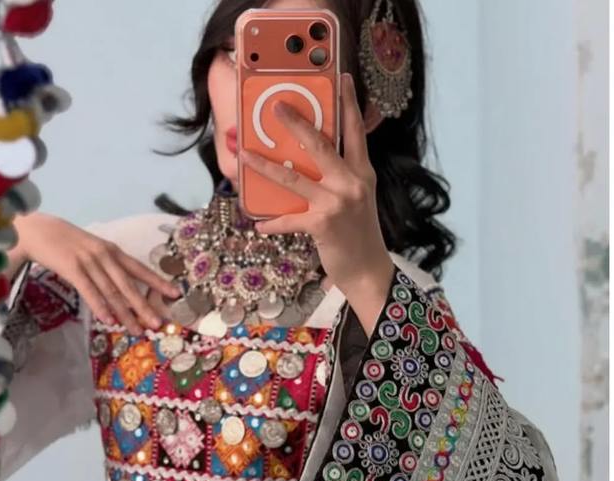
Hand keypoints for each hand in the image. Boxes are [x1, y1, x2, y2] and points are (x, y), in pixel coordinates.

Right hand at [12, 213, 180, 333]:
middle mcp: (105, 255)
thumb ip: (107, 266)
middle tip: (158, 323)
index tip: (175, 294)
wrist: (38, 229)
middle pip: (129, 285)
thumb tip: (123, 290)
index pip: (139, 269)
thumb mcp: (93, 249)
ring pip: (111, 291)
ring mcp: (89, 261)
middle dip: (144, 306)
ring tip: (136, 329)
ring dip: (125, 313)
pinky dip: (100, 306)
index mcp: (112, 251)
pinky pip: (89, 290)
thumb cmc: (67, 243)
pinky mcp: (72, 268)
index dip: (157, 282)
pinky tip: (108, 320)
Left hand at [238, 72, 394, 332]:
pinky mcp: (321, 223)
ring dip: (265, 167)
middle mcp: (351, 182)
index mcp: (361, 171)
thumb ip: (342, 176)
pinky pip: (289, 219)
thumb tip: (311, 159)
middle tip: (277, 105)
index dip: (348, 104)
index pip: (354, 132)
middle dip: (296, 123)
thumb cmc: (359, 232)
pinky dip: (272, 223)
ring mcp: (336, 202)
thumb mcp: (358, 197)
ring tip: (244, 155)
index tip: (343, 78)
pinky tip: (259, 224)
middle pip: (319, 145)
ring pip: (293, 178)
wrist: (368, 269)